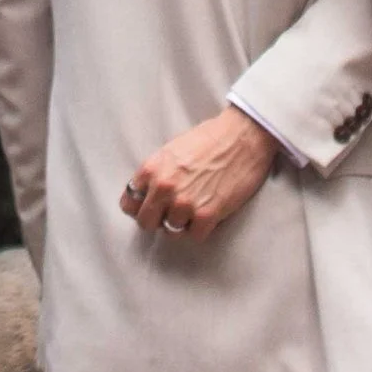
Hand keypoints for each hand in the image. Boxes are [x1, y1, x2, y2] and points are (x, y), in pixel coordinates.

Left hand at [121, 104, 278, 238]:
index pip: (128, 203)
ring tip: (195, 207)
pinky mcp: (207, 215)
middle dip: (158, 220)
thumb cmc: (210, 138)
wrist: (243, 136)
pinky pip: (195, 236)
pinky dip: (202, 228)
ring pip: (172, 231)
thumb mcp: (171, 150)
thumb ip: (156, 173)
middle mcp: (164, 188)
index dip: (140, 207)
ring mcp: (185, 203)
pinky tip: (209, 212)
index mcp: (152, 169)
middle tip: (172, 211)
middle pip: (146, 223)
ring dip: (183, 223)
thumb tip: (147, 195)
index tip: (150, 208)